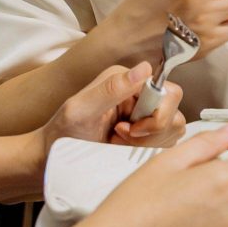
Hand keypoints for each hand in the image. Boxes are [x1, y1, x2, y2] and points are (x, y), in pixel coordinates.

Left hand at [36, 62, 186, 162]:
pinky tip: (124, 150)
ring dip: (147, 143)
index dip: (155, 116)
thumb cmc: (62, 133)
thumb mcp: (81, 110)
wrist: (53, 158)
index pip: (168, 92)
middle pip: (174, 112)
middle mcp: (139, 94)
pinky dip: (147, 151)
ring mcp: (145, 115)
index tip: (128, 130)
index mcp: (127, 80)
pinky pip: (167, 143)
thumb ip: (111, 89)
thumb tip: (145, 67)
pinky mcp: (147, 134)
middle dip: (150, 133)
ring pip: (173, 129)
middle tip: (119, 137)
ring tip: (118, 143)